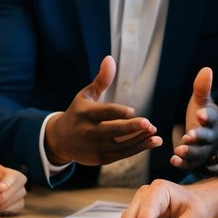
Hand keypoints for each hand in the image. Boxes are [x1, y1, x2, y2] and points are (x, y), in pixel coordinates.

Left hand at [0, 155, 26, 213]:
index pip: (13, 175)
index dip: (10, 183)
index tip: (1, 190)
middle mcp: (5, 179)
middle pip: (20, 187)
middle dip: (8, 197)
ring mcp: (8, 189)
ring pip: (20, 197)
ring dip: (8, 205)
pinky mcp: (7, 199)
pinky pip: (16, 206)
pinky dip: (9, 210)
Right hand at [45, 56, 160, 165]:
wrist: (61, 140)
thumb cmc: (78, 112)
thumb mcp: (86, 95)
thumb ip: (101, 80)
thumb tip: (110, 59)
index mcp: (85, 113)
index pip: (103, 113)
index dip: (118, 113)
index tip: (132, 111)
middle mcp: (88, 132)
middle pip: (113, 131)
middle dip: (131, 128)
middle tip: (149, 124)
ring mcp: (94, 147)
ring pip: (120, 145)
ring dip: (139, 140)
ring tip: (156, 135)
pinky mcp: (100, 159)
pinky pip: (121, 154)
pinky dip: (137, 149)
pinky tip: (151, 142)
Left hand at [170, 67, 217, 171]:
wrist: (209, 139)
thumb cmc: (202, 117)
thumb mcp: (202, 103)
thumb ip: (202, 89)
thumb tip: (206, 69)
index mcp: (211, 120)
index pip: (212, 118)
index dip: (207, 116)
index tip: (200, 115)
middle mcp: (210, 137)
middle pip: (206, 137)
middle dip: (199, 136)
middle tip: (190, 135)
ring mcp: (203, 150)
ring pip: (199, 153)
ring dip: (190, 151)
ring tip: (179, 149)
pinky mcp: (195, 161)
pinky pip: (190, 164)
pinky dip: (183, 163)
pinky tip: (174, 160)